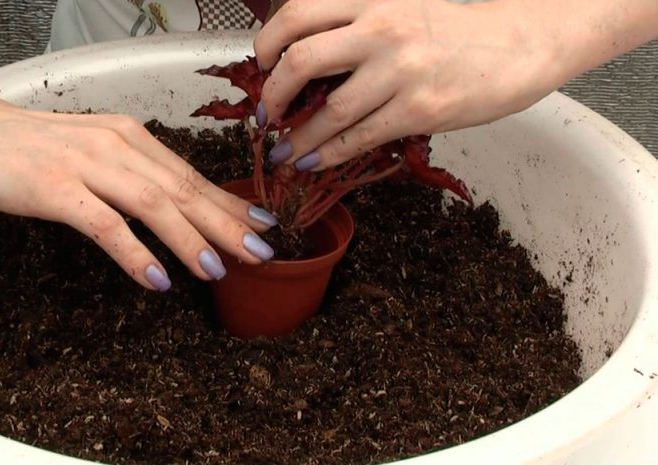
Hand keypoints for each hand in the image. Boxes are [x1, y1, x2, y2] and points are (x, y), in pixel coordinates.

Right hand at [0, 96, 277, 290]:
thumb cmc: (36, 146)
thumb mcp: (96, 151)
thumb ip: (133, 174)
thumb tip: (174, 207)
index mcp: (132, 138)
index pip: (190, 175)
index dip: (228, 202)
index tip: (261, 224)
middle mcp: (118, 147)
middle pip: (183, 190)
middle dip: (226, 223)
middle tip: (261, 251)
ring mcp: (87, 166)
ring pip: (152, 205)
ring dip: (189, 239)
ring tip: (217, 269)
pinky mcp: (56, 188)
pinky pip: (105, 224)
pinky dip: (135, 253)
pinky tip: (158, 278)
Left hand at [253, 0, 560, 169]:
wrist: (516, 45)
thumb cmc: (453, 31)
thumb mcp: (398, 8)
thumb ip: (352, 27)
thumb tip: (298, 65)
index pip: (297, 13)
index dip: (267, 43)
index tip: (260, 65)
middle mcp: (381, 29)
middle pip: (300, 61)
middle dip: (272, 95)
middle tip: (266, 114)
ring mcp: (401, 71)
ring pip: (327, 111)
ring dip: (296, 138)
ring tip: (283, 151)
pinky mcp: (420, 109)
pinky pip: (359, 137)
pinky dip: (328, 153)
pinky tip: (314, 160)